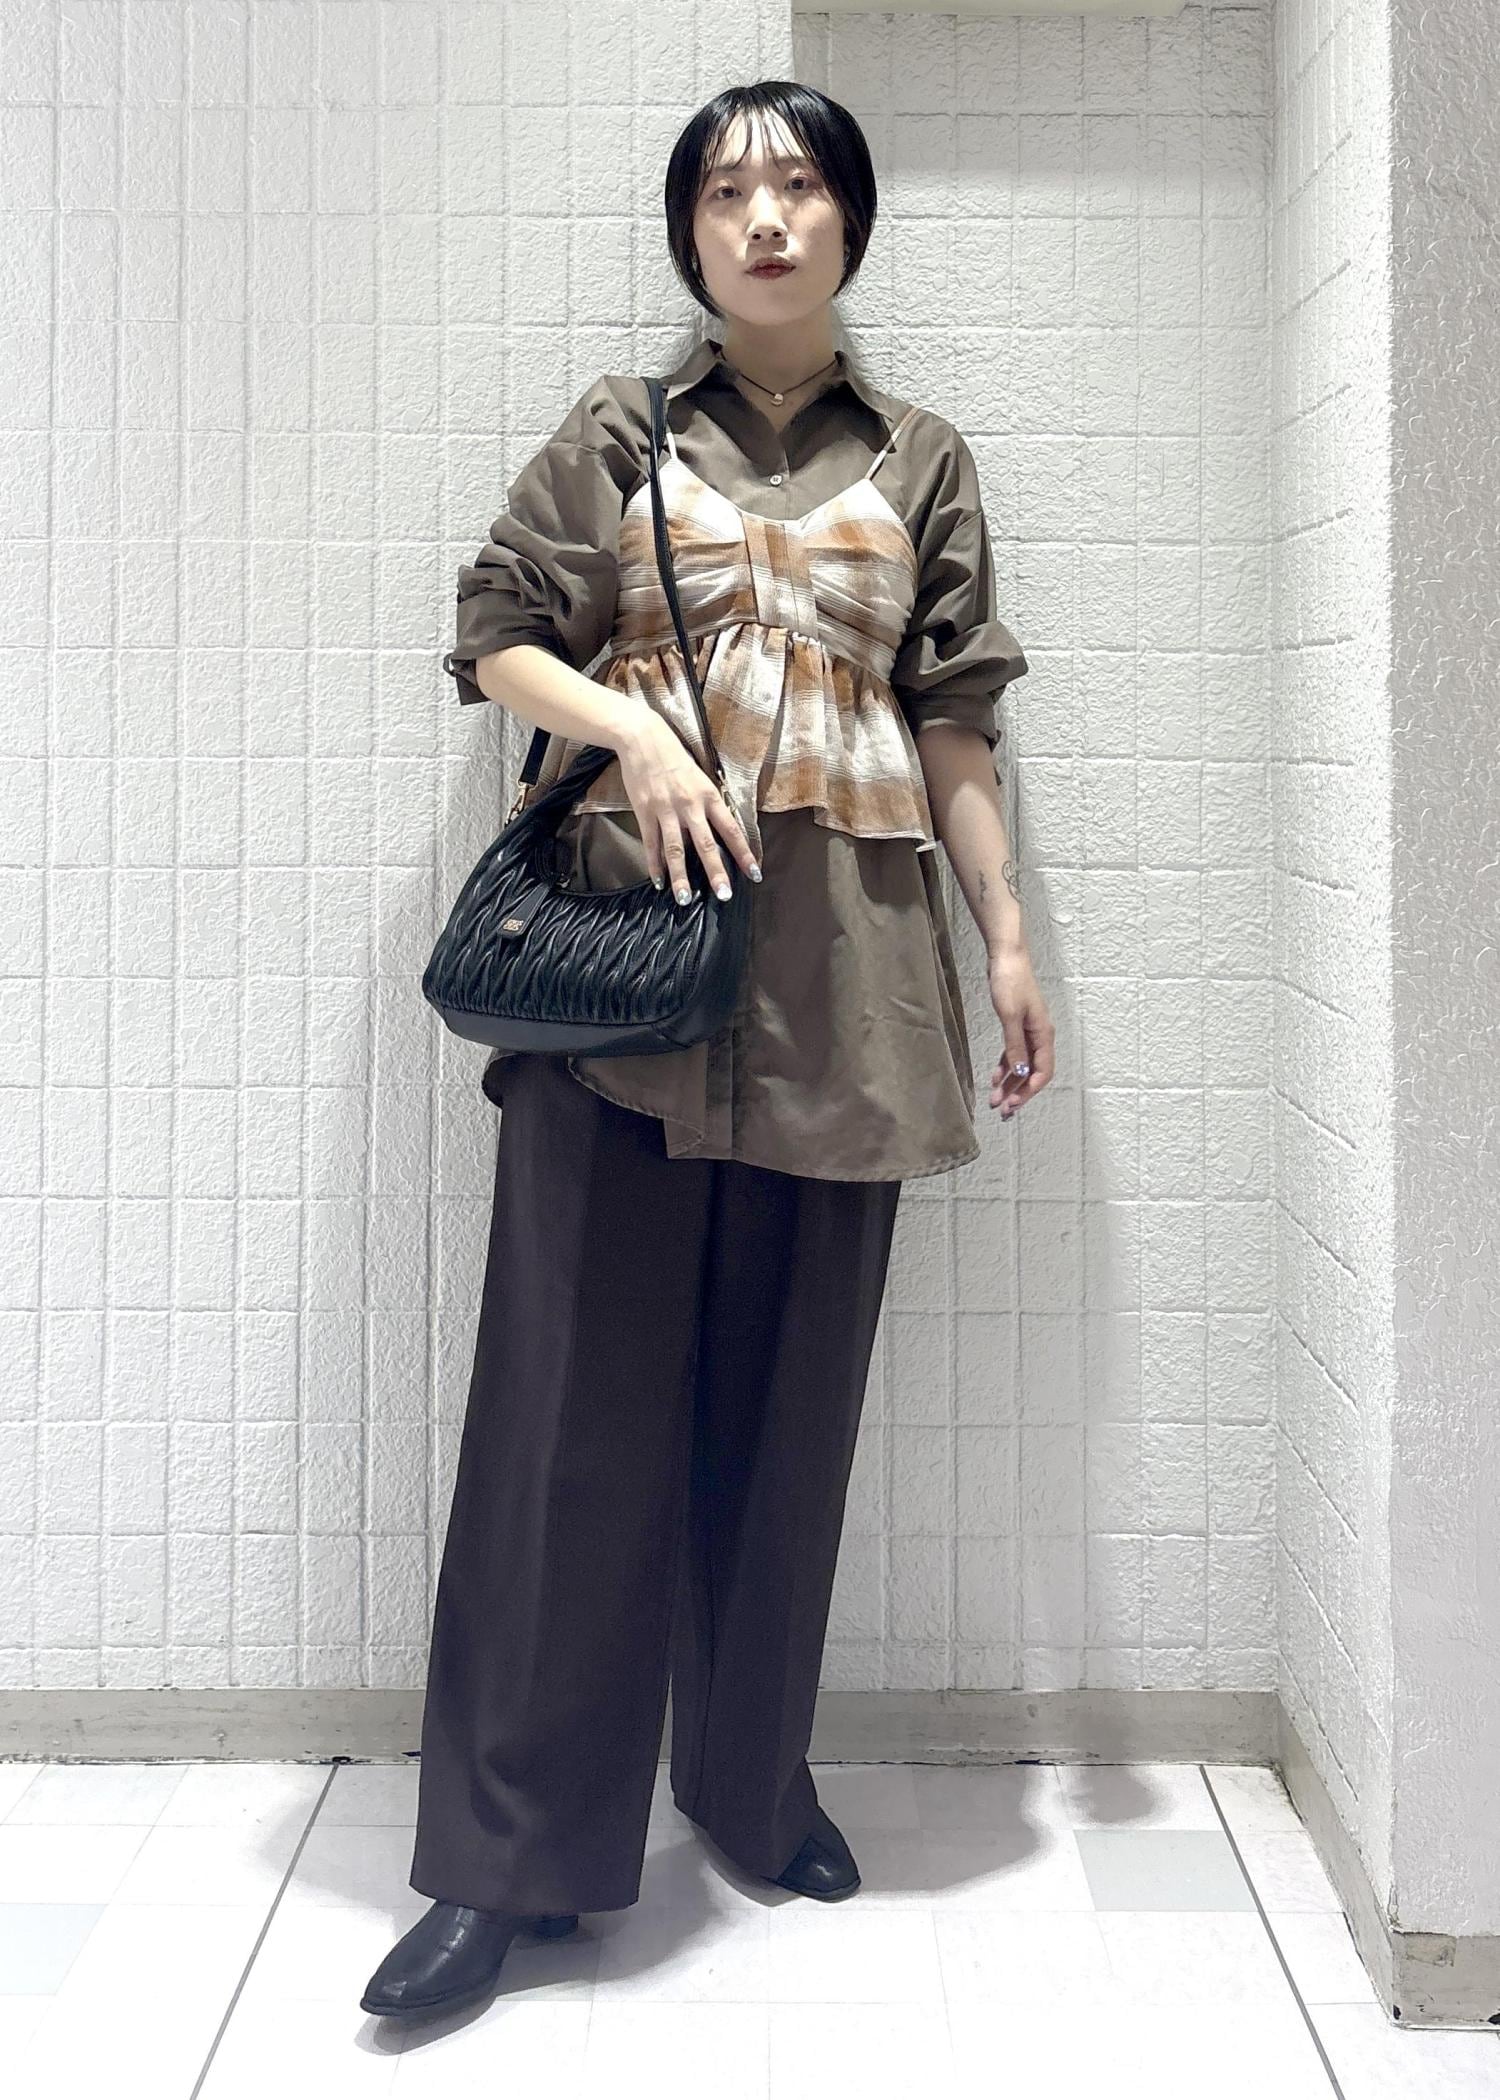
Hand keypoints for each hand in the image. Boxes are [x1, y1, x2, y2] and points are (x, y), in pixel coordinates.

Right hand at [614, 712, 761, 902]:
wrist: (643, 738)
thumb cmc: (674, 756)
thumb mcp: (699, 776)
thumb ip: (706, 803)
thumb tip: (714, 831)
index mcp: (709, 795)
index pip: (731, 830)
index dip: (744, 853)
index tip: (754, 874)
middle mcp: (690, 805)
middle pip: (706, 844)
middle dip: (716, 872)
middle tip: (724, 896)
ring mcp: (666, 809)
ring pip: (677, 850)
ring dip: (681, 876)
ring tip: (685, 899)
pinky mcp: (645, 811)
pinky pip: (652, 843)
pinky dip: (655, 864)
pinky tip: (658, 881)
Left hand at [986, 944, 1054, 1120]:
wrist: (1006, 957)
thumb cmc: (1010, 982)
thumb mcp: (1010, 1016)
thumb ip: (1014, 1046)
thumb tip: (1019, 1073)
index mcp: (1044, 1034)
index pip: (1043, 1071)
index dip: (1029, 1091)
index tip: (1013, 1104)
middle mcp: (1040, 1036)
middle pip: (1033, 1073)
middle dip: (1018, 1093)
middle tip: (1003, 1112)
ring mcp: (1029, 1031)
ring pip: (1022, 1066)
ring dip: (1010, 1084)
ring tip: (995, 1100)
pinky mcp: (1017, 1026)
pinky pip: (1014, 1054)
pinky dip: (1005, 1067)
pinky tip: (995, 1079)